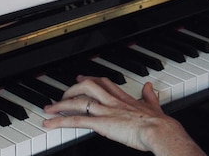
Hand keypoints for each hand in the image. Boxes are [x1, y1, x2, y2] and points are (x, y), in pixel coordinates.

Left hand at [41, 76, 202, 154]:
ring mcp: (106, 111)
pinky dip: (60, 121)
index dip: (91, 79)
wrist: (160, 130)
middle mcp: (112, 101)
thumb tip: (149, 86)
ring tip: (49, 108)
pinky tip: (49, 123)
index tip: (82, 78)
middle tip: (62, 94)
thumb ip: (149, 96)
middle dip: (72, 89)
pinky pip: (76, 121)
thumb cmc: (159, 123)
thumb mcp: (154, 105)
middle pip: (88, 87)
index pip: (104, 83)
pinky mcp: (102, 123)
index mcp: (124, 98)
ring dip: (61, 104)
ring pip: (78, 101)